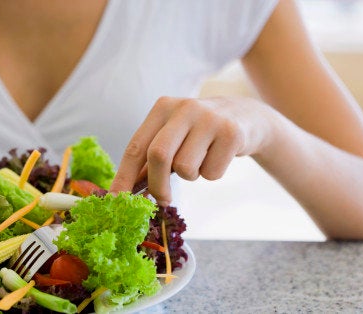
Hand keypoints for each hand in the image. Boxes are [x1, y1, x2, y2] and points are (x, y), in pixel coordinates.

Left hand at [109, 96, 275, 205]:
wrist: (247, 117)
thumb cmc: (200, 133)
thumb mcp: (173, 137)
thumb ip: (150, 161)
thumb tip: (124, 193)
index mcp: (163, 108)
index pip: (136, 147)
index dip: (123, 176)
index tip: (116, 201)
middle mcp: (184, 108)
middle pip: (159, 156)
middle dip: (157, 185)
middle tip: (162, 200)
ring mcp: (210, 118)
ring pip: (186, 168)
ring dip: (191, 175)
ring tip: (201, 160)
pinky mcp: (232, 133)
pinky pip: (211, 173)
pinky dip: (212, 174)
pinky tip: (219, 157)